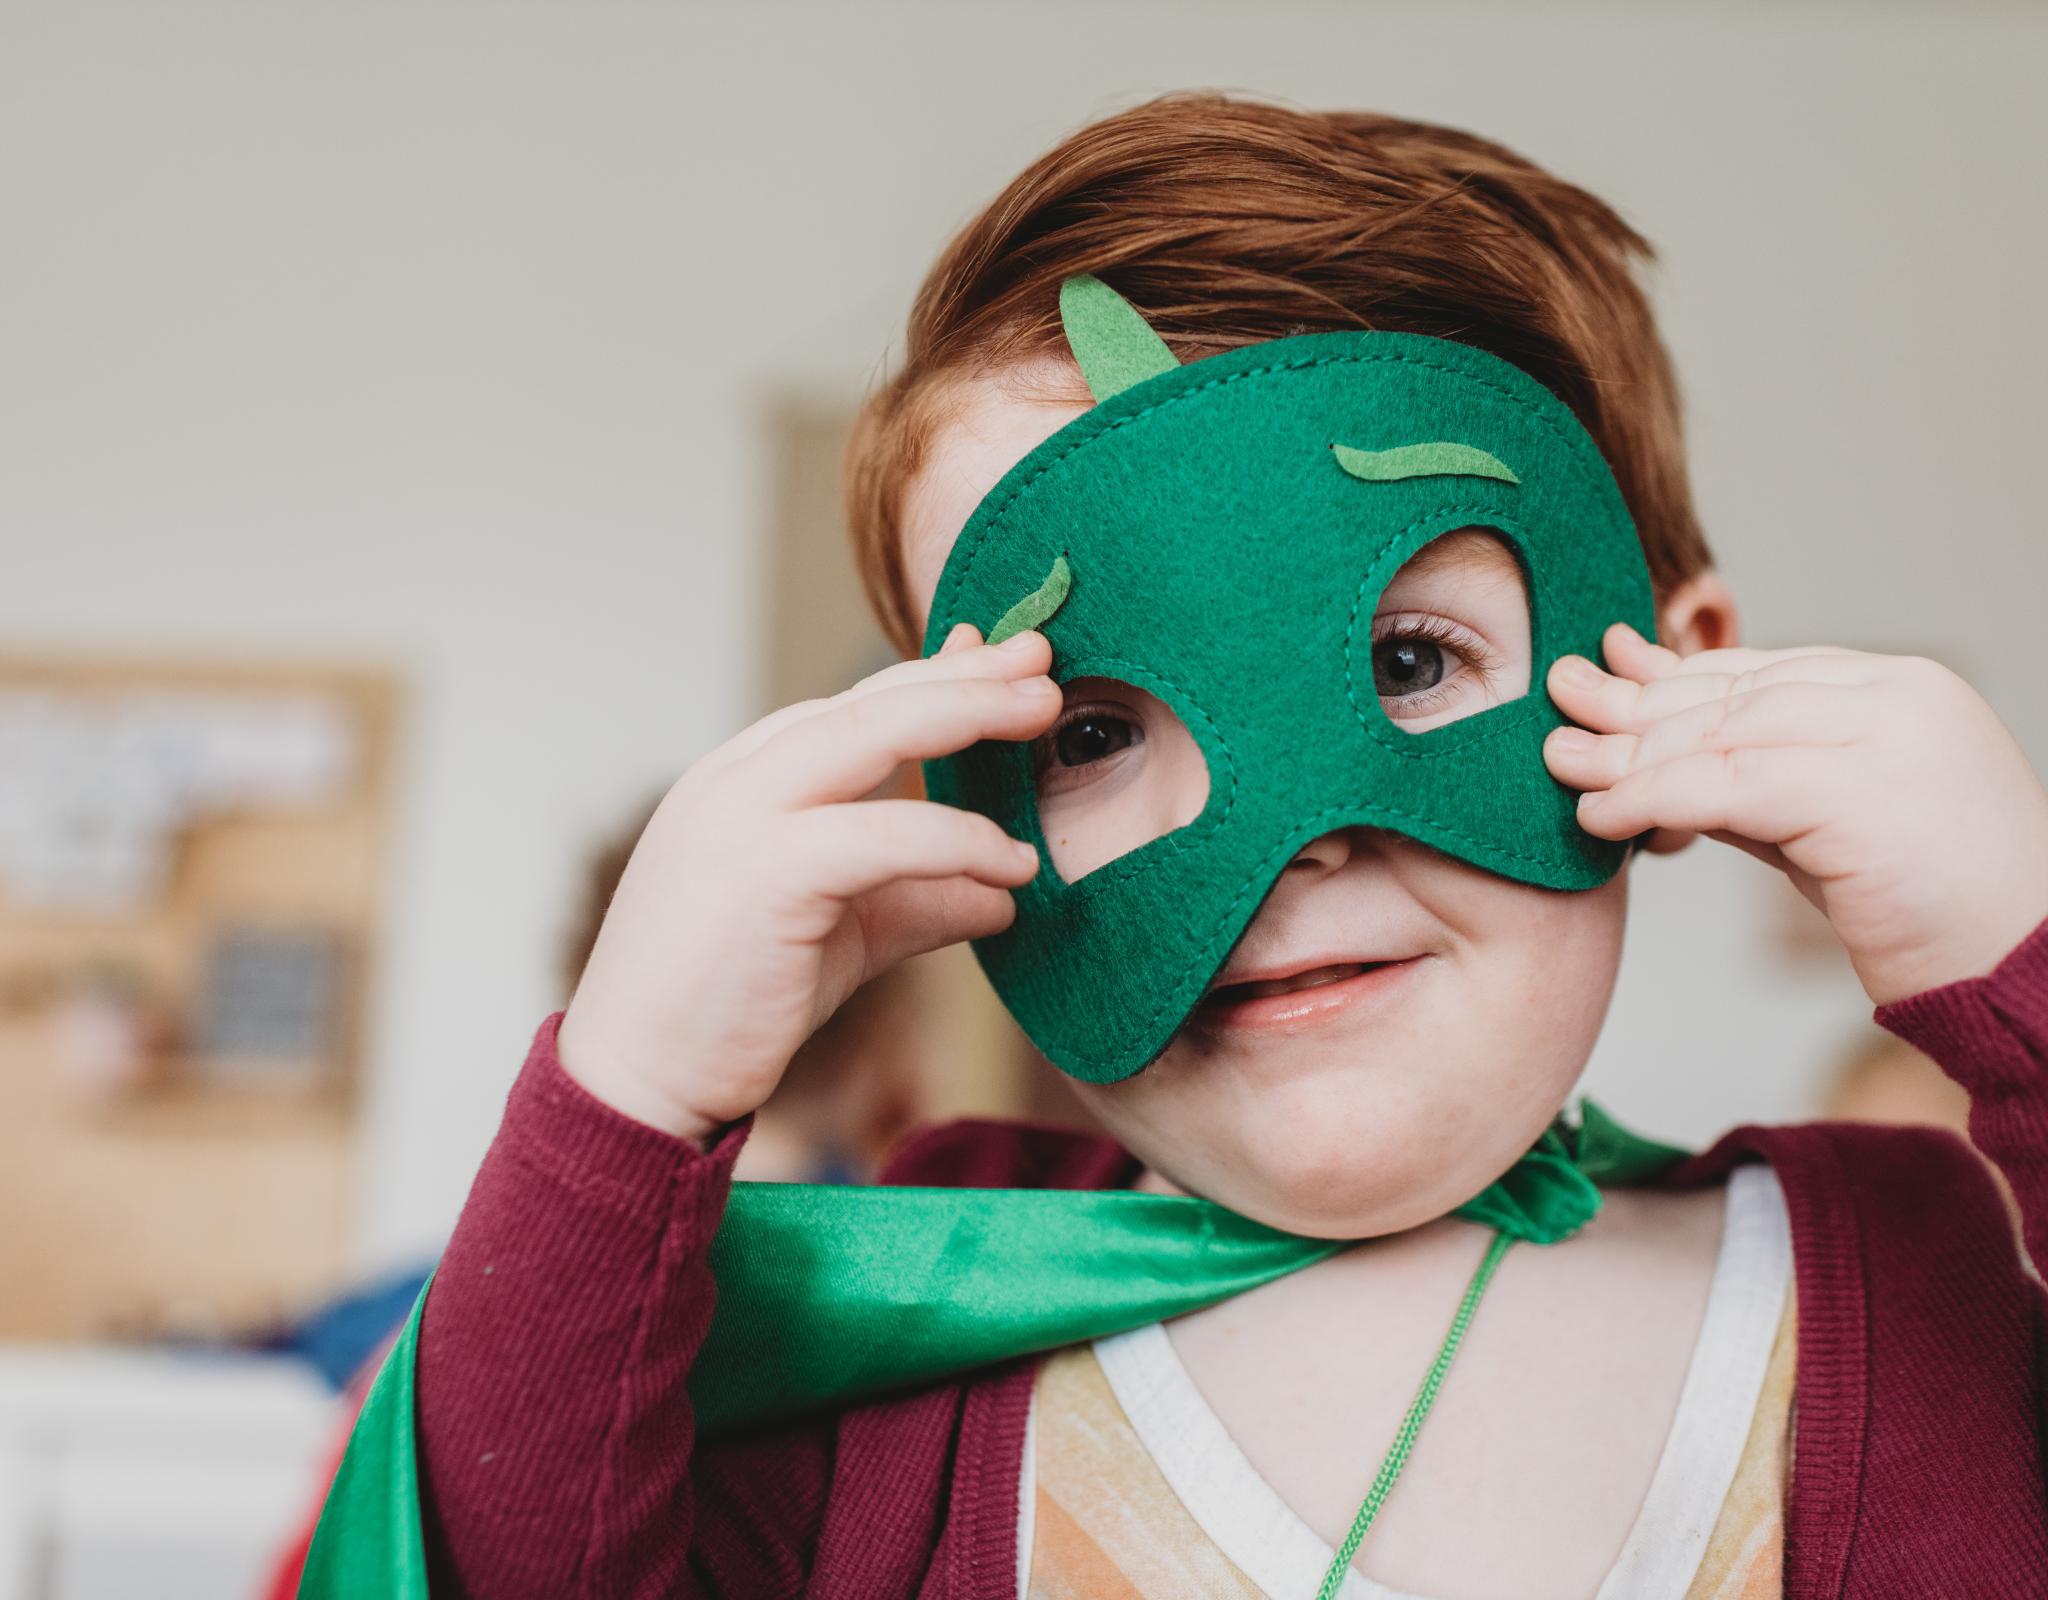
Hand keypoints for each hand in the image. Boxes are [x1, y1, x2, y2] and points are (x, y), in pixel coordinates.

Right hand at [557, 627, 1059, 1142]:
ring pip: (874, 733)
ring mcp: (742, 817)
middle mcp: (736, 779)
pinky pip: (885, 835)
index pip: (852, 706)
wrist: (636, 1083)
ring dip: (969, 714)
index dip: (936, 677)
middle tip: (1044, 656)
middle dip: (967, 672)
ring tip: (1046, 712)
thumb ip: (917, 898)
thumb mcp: (842, 934)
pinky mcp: (764, 873)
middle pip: (870, 700)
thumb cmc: (727, 1006)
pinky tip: (1013, 865)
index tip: (1006, 661)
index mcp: (743, 779)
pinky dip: (959, 840)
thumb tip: (1002, 894)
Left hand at [1543, 622, 2047, 1004]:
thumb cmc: (1936, 914)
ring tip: (1563, 765)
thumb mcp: (1831, 826)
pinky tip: (1601, 816)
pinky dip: (1653, 798)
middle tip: (1560, 705)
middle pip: (1734, 694)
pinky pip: (1729, 786)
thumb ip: (1755, 780)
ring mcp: (1890, 738)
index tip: (1608, 671)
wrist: (2032, 976)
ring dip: (1630, 753)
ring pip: (1724, 733)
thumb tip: (1650, 758)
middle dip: (1637, 705)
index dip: (1675, 676)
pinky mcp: (1866, 795)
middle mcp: (1901, 695)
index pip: (1764, 671)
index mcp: (1904, 689)